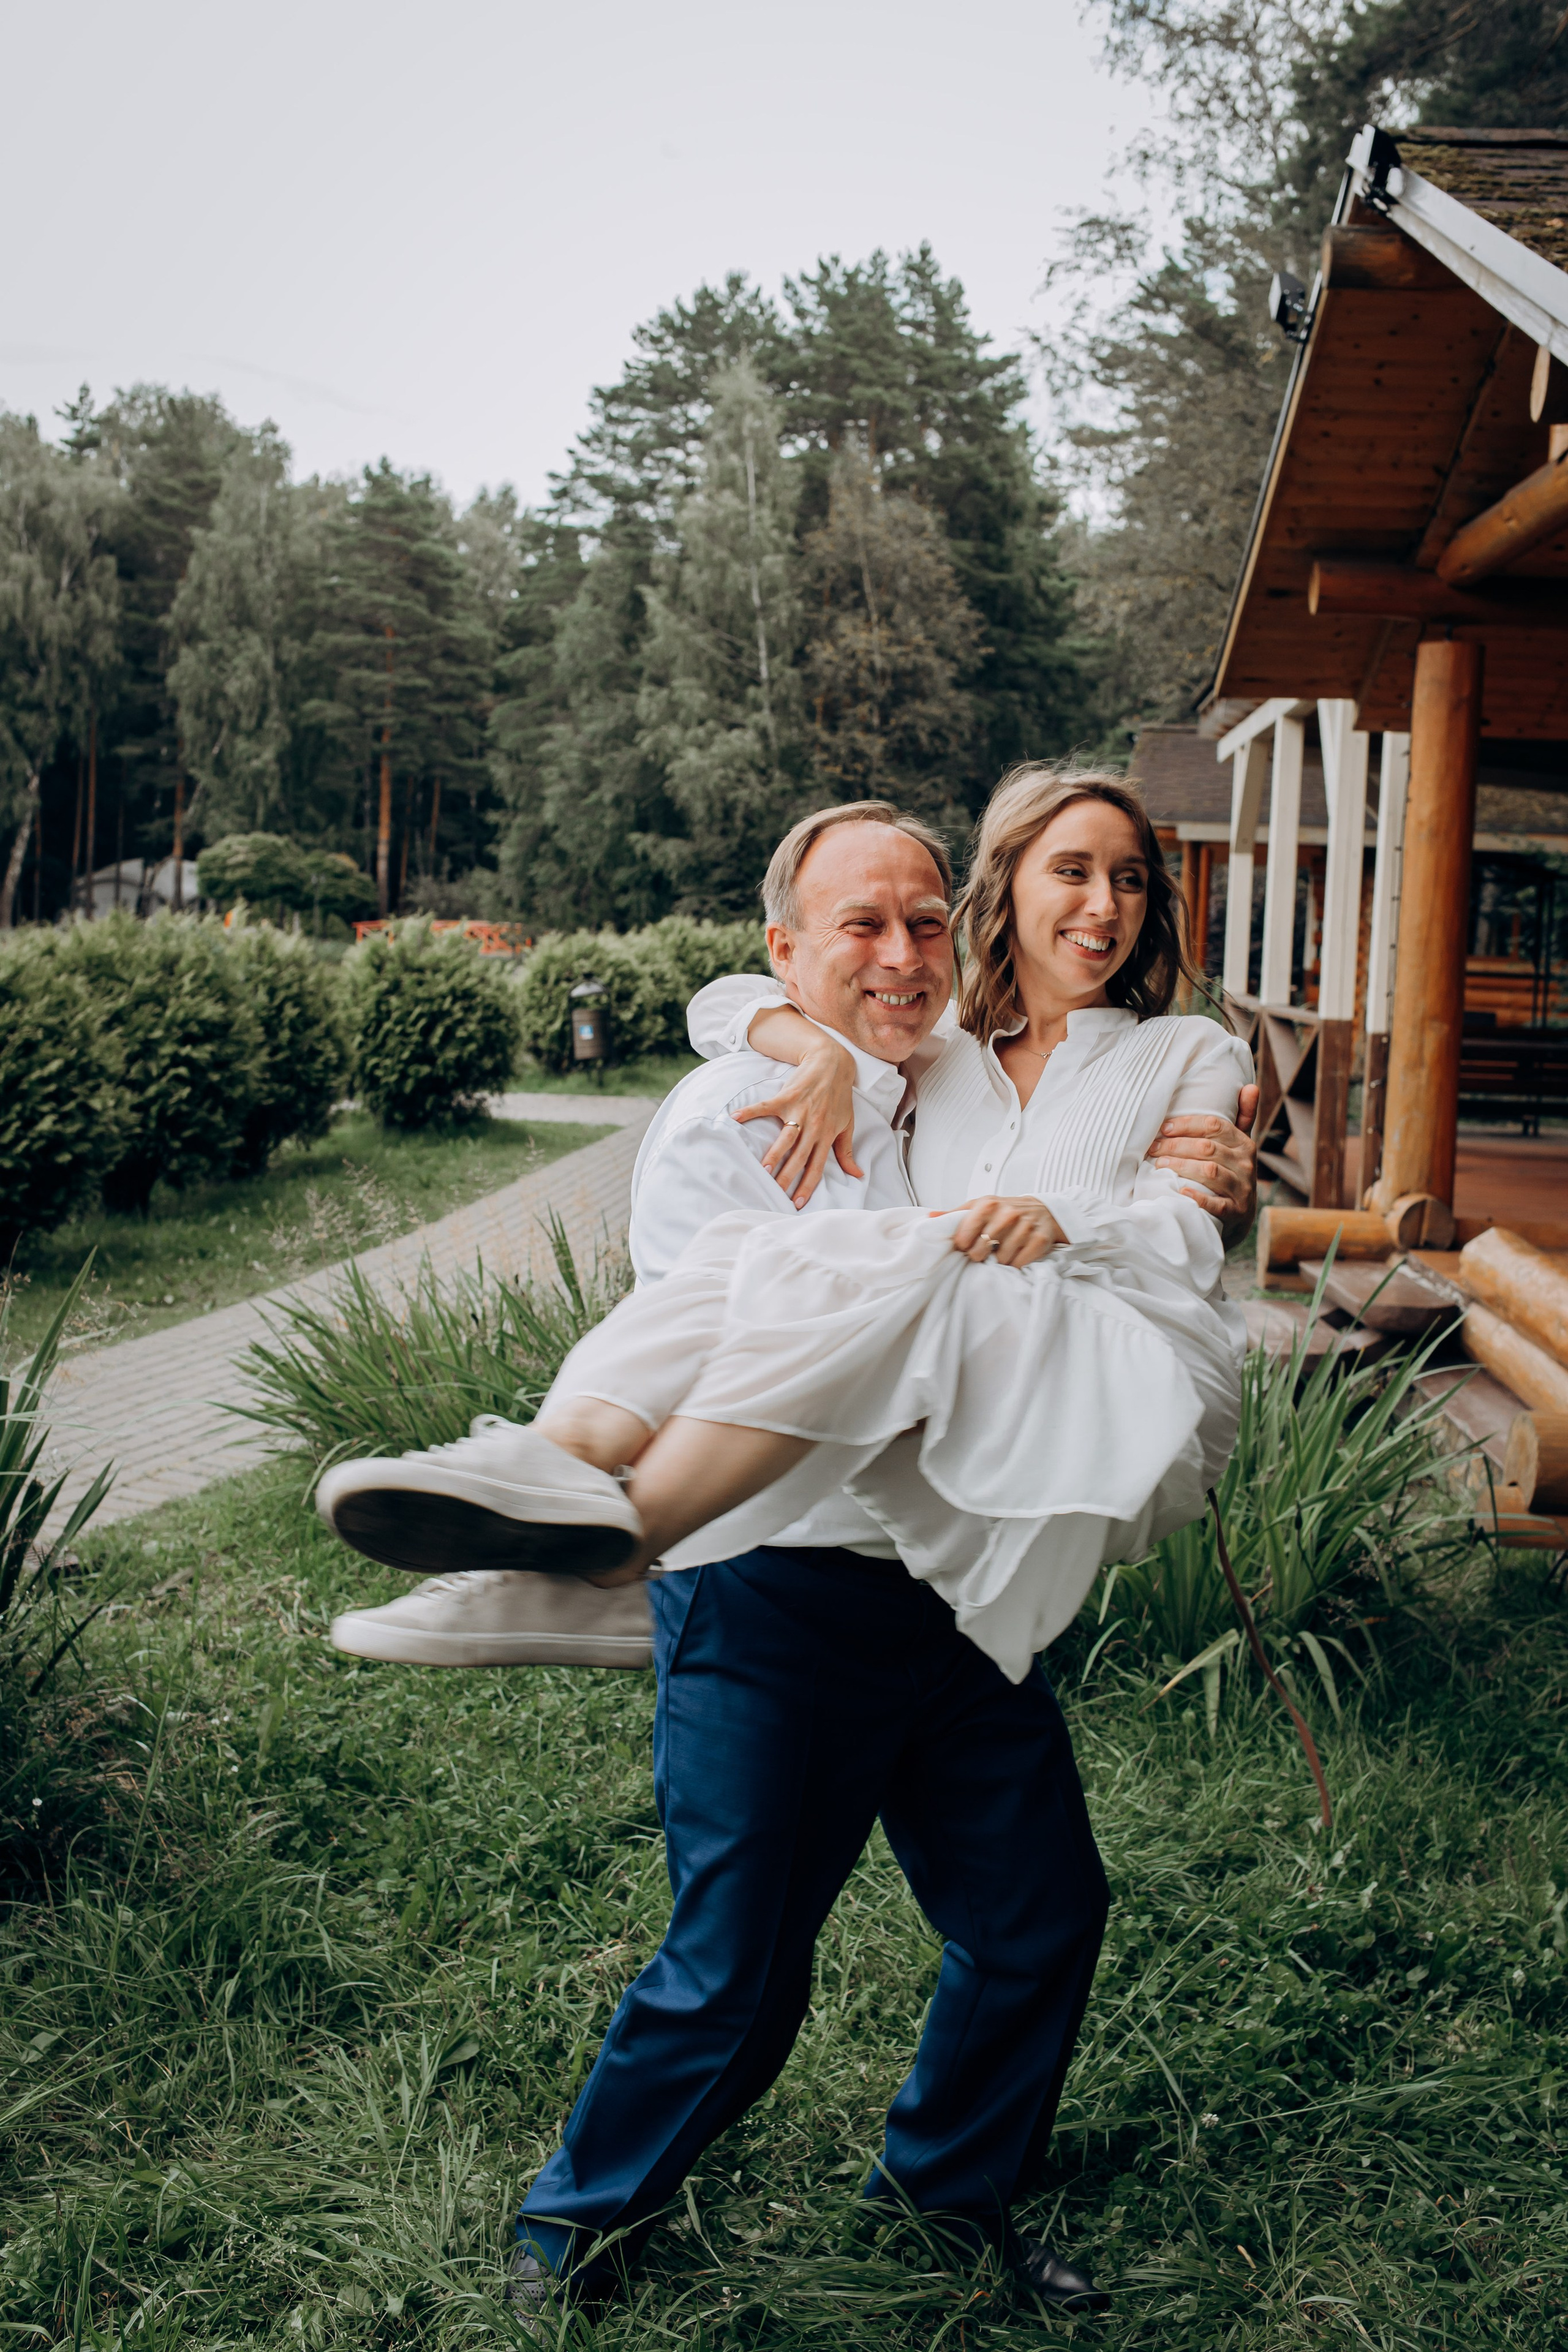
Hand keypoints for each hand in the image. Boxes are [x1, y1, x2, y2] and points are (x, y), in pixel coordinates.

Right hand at [734, 1038, 862, 1206]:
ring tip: (763, 1168)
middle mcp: (814, 1126)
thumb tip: (857, 1175)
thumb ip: (847, 1152)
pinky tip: (735, 1118)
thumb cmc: (840, 1097)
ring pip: (786, 1137)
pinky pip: (767, 1107)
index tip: (797, 1203)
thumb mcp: (847, 1125)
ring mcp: (799, 1111)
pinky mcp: (787, 1096)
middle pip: (799, 1157)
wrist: (833, 1064)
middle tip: (776, 1192)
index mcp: (827, 1136)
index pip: (817, 1166)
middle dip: (788, 1176)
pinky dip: (751, 1112)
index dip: (808, 1185)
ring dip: (774, 1153)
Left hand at [948, 1195, 1065, 1267]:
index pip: (963, 1237)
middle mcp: (1007, 1214)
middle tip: (986, 1250)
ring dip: (999, 1260)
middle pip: (980, 1251)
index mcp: (987, 1205)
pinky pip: (1019, 1263)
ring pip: (1001, 1260)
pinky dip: (1016, 1264)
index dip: (963, 1246)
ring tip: (1003, 1250)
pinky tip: (1016, 1254)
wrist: (1041, 1210)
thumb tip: (929, 1217)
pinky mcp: (1039, 1240)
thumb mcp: (979, 1206)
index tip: (967, 1245)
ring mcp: (1025, 1226)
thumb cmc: (1003, 1210)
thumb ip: (954, 1214)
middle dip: (980, 1255)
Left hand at [1147, 1084, 1258, 1238]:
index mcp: (1244, 1144)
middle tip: (1152, 1148)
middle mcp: (1246, 1165)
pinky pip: (1217, 1204)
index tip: (1163, 1128)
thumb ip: (1242, 1117)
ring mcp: (1242, 1190)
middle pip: (1207, 1148)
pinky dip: (1198, 1197)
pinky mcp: (1236, 1213)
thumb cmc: (1231, 1173)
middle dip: (1176, 1145)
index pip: (1214, 1125)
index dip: (1186, 1124)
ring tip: (1158, 1165)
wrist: (1240, 1218)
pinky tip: (1181, 1191)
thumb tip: (1250, 1086)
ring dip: (1181, 1166)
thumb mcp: (1238, 1146)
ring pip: (1210, 1172)